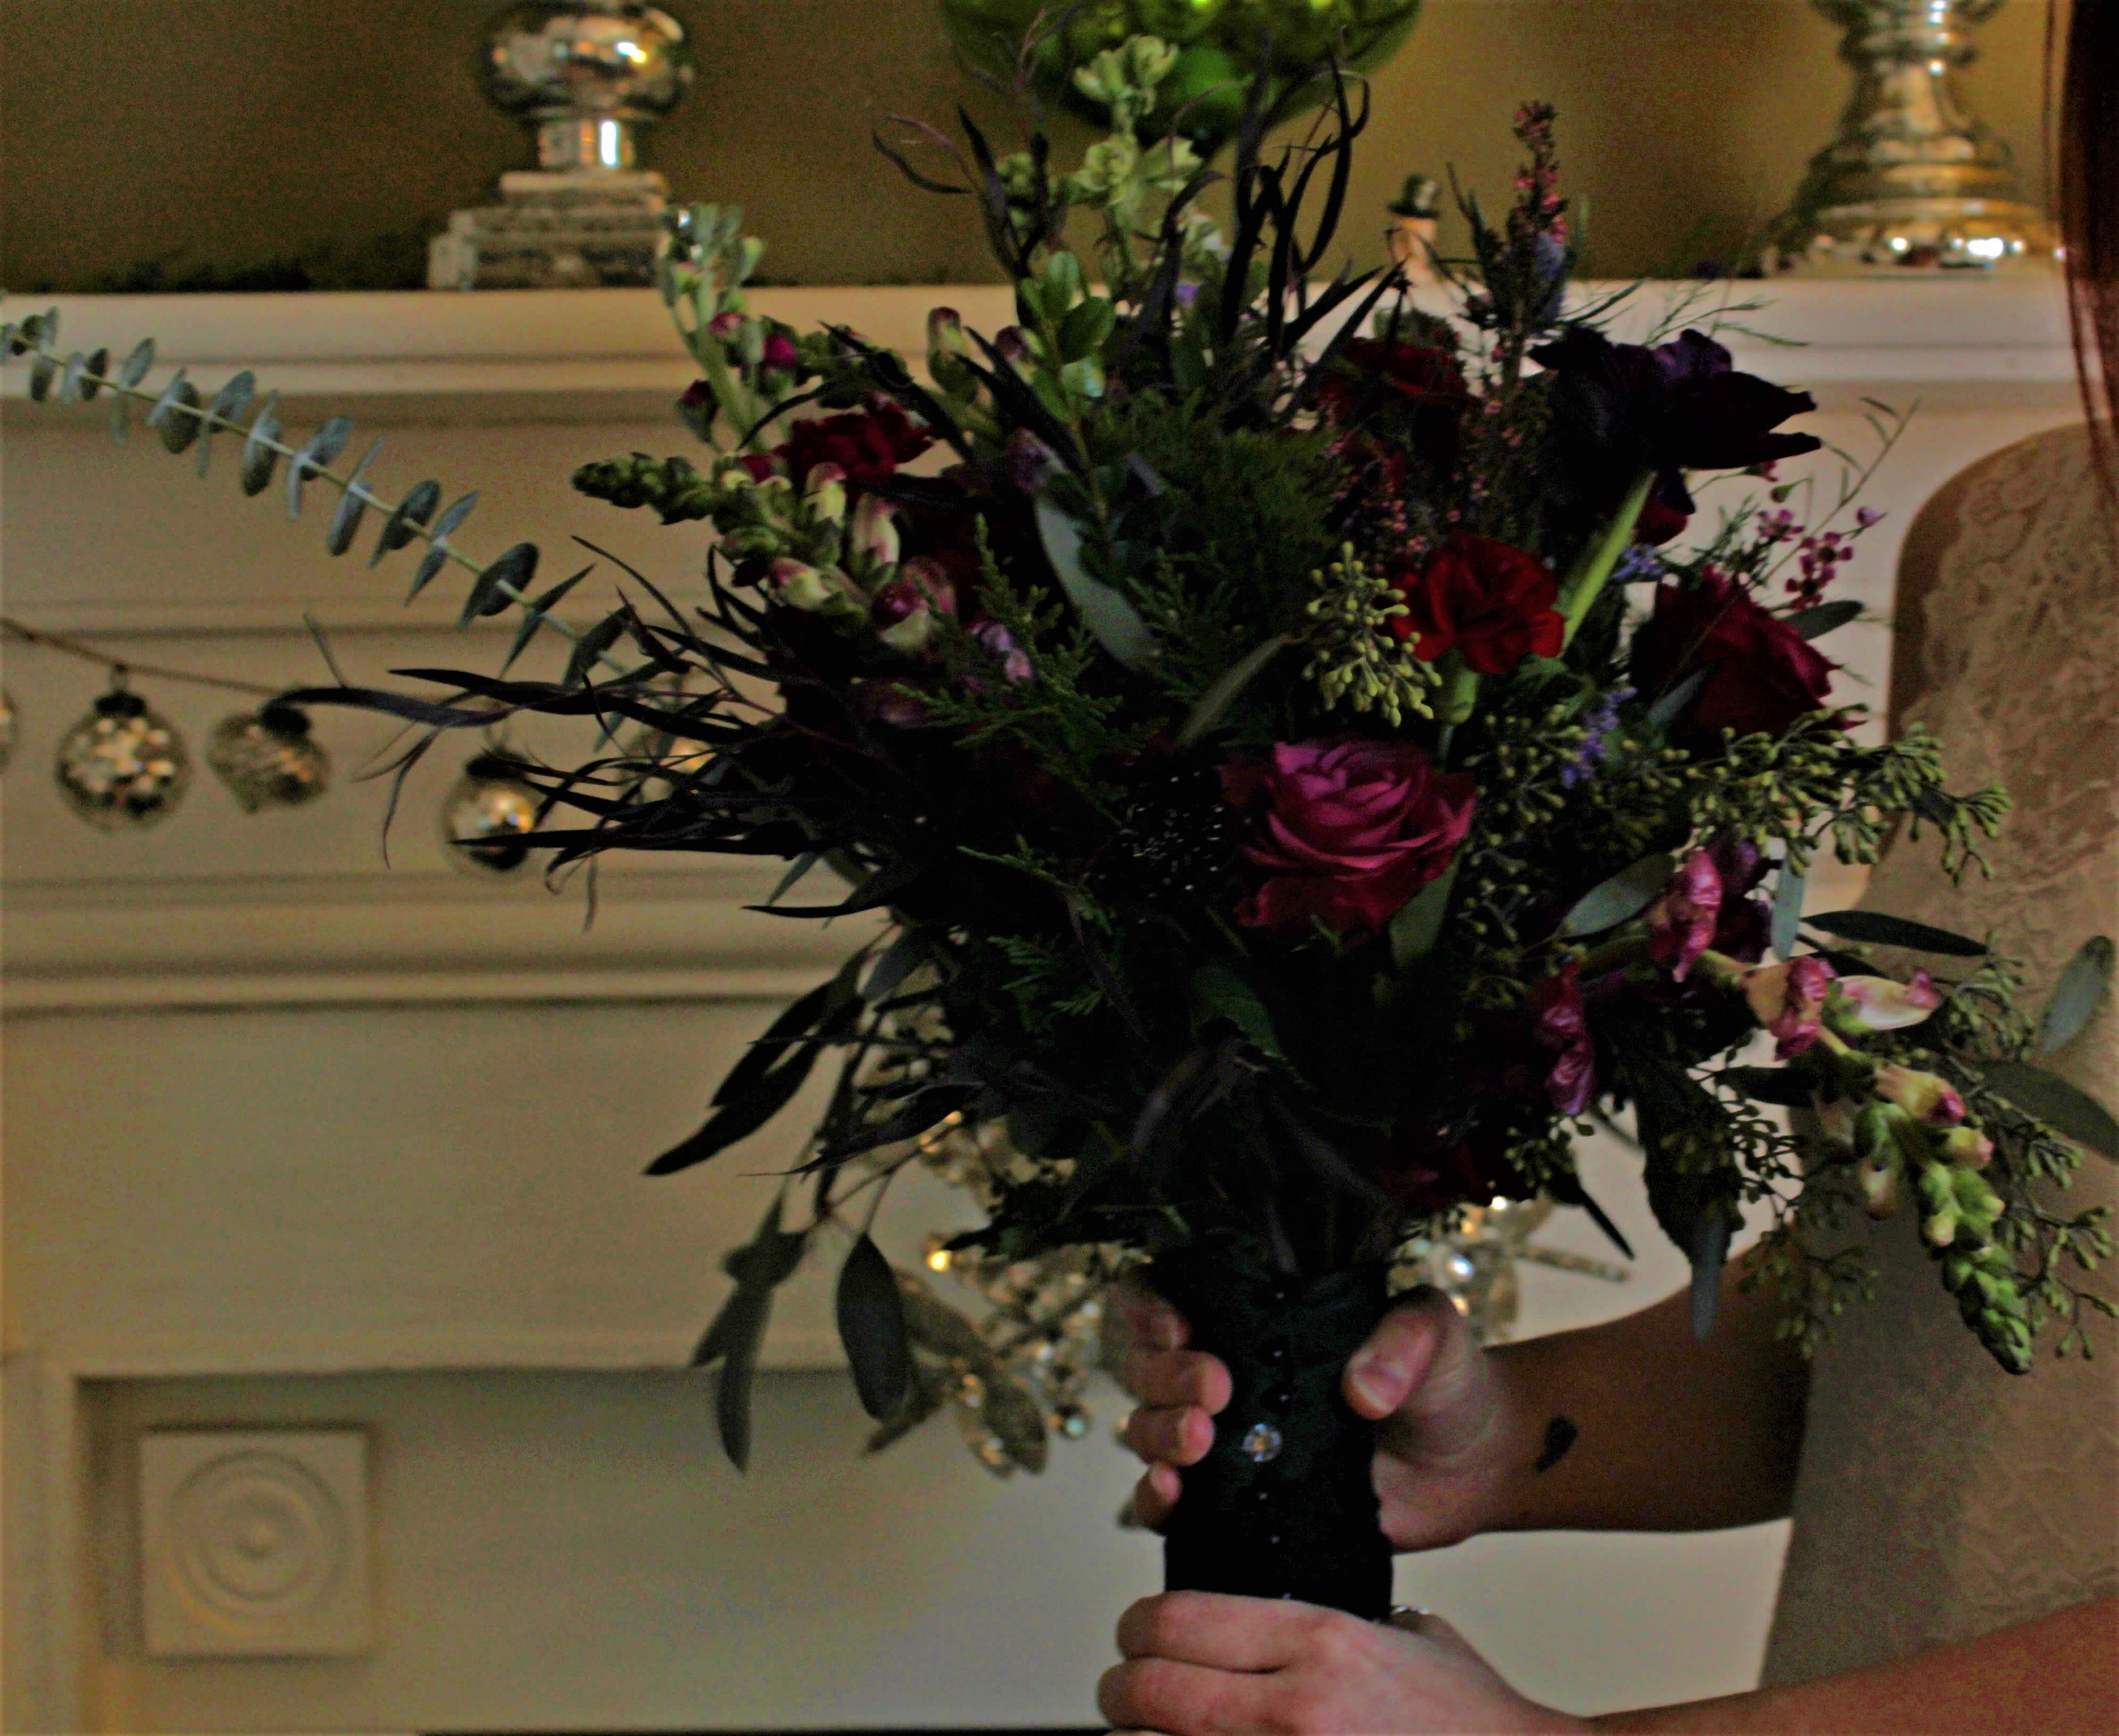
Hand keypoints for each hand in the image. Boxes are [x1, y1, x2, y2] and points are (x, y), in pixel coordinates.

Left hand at [1099, 1592, 1584, 1734]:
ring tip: (1148, 1732)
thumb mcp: (1410, 1639)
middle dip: (1119, 1689)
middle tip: (1120, 1689)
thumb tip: (1288, 1620)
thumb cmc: (1476, 1725)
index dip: (1139, 1625)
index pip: (1176, 1618)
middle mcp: (1294, 1708)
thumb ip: (1344, 1622)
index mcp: (1319, 1642)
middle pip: (1148, 1691)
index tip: (1136, 1632)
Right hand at [1113, 1282, 1521, 1549]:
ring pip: (1148, 1429)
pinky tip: (1172, 1498)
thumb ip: (1402, 1341)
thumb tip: (1360, 1391)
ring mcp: (1231, 1441)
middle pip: (1148, 1365)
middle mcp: (1230, 1373)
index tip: (1182, 1326)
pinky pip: (1172, 1505)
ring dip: (1158, 1435)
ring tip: (1199, 1444)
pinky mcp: (1239, 1502)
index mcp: (1260, 1316)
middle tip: (1216, 1391)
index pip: (1170, 1291)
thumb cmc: (1447, 1381)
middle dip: (1165, 1377)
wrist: (1474, 1465)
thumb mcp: (1437, 1333)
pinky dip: (1156, 1501)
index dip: (1151, 1306)